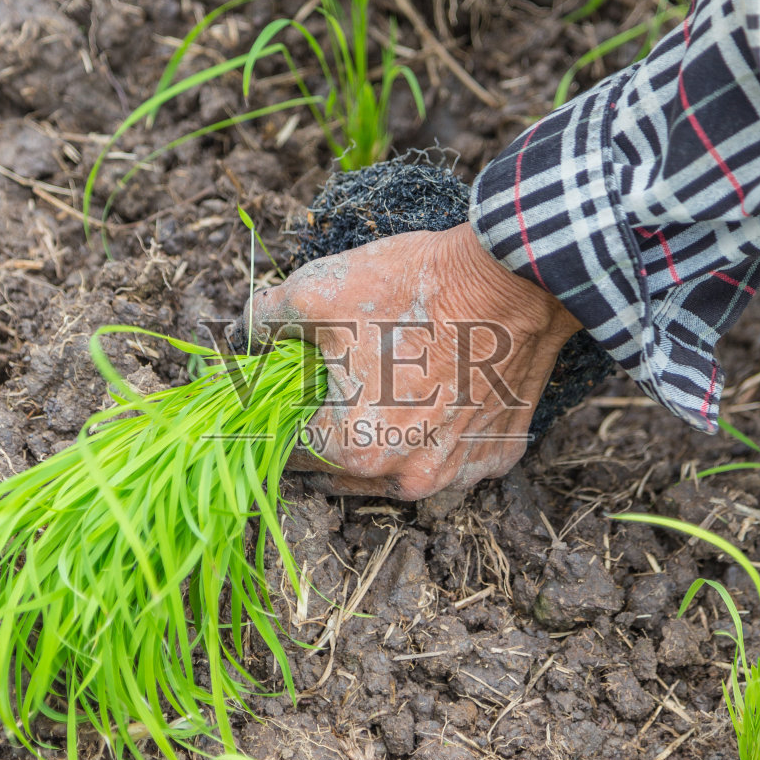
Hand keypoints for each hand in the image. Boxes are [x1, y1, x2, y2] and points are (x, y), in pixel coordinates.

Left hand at [247, 221, 580, 499]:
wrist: (514, 279)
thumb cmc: (412, 288)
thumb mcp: (317, 292)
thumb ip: (265, 319)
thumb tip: (245, 330)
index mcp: (355, 451)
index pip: (293, 453)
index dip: (284, 416)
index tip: (293, 389)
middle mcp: (408, 480)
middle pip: (345, 470)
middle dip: (335, 431)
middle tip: (341, 382)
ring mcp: (459, 474)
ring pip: (401, 470)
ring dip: (388, 440)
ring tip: (392, 386)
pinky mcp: (498, 457)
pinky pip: (453, 457)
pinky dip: (441, 434)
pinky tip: (442, 391)